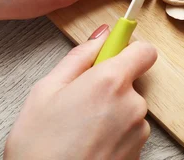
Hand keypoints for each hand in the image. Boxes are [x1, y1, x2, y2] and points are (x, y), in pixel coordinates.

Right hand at [5, 24, 157, 159]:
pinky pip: (128, 131)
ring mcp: (138, 131)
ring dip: (110, 112)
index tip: (113, 53)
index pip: (144, 51)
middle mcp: (132, 104)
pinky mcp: (138, 152)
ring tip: (79, 129)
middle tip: (78, 101)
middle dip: (109, 86)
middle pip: (130, 82)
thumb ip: (79, 57)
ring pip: (128, 108)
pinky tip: (88, 144)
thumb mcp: (46, 91)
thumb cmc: (39, 147)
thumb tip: (101, 36)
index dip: (129, 50)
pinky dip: (113, 133)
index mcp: (110, 81)